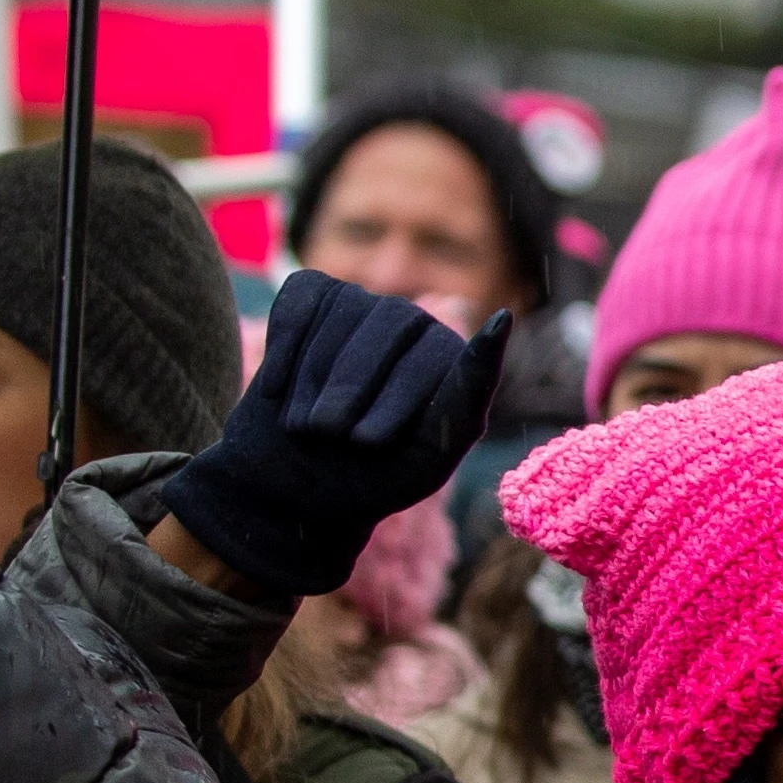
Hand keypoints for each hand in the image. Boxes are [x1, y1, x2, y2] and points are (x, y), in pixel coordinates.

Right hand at [158, 274, 511, 599]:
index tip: (370, 437)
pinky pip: (303, 299)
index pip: (438, 354)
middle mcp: (415, 325)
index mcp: (452, 360)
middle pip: (394, 319)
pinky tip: (279, 390)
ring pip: (344, 308)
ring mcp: (364, 306)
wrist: (296, 486)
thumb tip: (503, 316)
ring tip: (307, 426)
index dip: (398, 400)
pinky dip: (285, 346)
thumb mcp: (430, 454)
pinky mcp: (315, 297)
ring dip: (314, 376)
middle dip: (352, 386)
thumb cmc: (374, 476)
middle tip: (333, 436)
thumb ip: (469, 392)